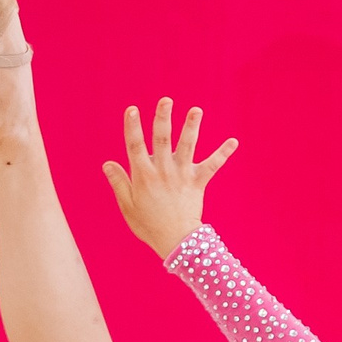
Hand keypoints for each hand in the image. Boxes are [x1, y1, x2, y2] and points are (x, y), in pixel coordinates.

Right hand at [104, 97, 236, 259]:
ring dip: (192, 127)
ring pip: (187, 147)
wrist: (176, 242)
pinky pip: (212, 166)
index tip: (132, 110)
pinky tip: (234, 141)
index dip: (133, 127)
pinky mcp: (198, 182)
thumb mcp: (127, 206)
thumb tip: (107, 163)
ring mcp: (182, 175)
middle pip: (162, 139)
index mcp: (143, 175)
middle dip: (163, 118)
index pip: (135, 146)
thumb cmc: (148, 225)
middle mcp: (163, 171)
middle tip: (166, 100)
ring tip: (197, 110)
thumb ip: (118, 182)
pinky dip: (223, 154)